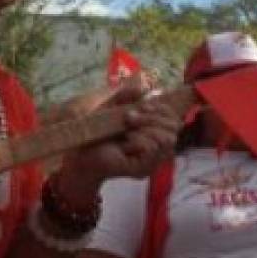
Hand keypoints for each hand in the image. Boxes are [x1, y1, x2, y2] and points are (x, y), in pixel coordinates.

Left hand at [63, 97, 180, 187]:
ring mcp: (152, 160)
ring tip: (128, 131)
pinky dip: (140, 141)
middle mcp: (158, 147)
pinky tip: (126, 141)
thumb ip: (125, 95)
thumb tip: (143, 88)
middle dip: (152, 117)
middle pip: (174, 127)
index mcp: (154, 132)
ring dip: (147, 129)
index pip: (173, 118)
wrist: (82, 153)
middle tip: (129, 118)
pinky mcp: (144, 170)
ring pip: (168, 139)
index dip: (162, 109)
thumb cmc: (97, 131)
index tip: (143, 106)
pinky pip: (153, 150)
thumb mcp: (111, 107)